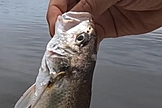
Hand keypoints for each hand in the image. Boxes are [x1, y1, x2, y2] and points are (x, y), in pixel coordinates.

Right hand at [47, 0, 161, 41]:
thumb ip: (91, 3)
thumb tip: (71, 17)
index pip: (60, 1)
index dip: (56, 14)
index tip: (57, 26)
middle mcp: (89, 1)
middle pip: (65, 16)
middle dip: (62, 28)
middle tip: (63, 39)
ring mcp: (97, 15)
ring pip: (76, 30)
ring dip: (73, 39)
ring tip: (73, 45)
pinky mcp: (106, 29)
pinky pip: (91, 40)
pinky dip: (86, 46)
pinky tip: (85, 49)